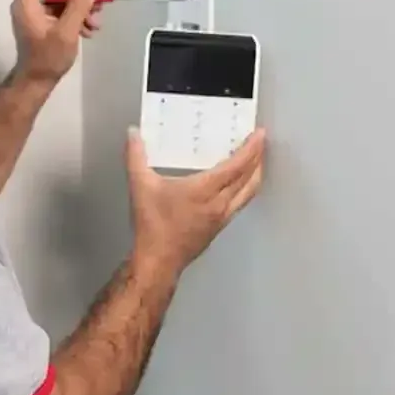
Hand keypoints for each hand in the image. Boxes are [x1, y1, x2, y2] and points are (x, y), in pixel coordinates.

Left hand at [11, 0, 103, 83]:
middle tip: (95, 5)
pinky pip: (59, 13)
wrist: (36, 82)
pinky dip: (74, 18)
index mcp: (26, 4)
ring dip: (79, 9)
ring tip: (96, 23)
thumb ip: (78, 7)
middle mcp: (27, 6)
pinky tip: (89, 30)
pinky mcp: (42, 25)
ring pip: (59, 1)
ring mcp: (35, 16)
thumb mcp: (67, 32)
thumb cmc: (48, 58)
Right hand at [125, 127, 266, 274]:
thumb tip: (133, 133)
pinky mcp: (219, 228)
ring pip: (248, 193)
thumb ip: (136, 156)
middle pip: (249, 178)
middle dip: (258, 158)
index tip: (259, 134)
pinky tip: (239, 186)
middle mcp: (220, 203)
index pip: (237, 166)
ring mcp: (222, 217)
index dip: (251, 149)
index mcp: (205, 189)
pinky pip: (240, 204)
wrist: (158, 261)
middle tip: (261, 142)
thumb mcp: (140, 186)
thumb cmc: (153, 224)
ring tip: (257, 161)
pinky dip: (246, 190)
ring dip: (255, 175)